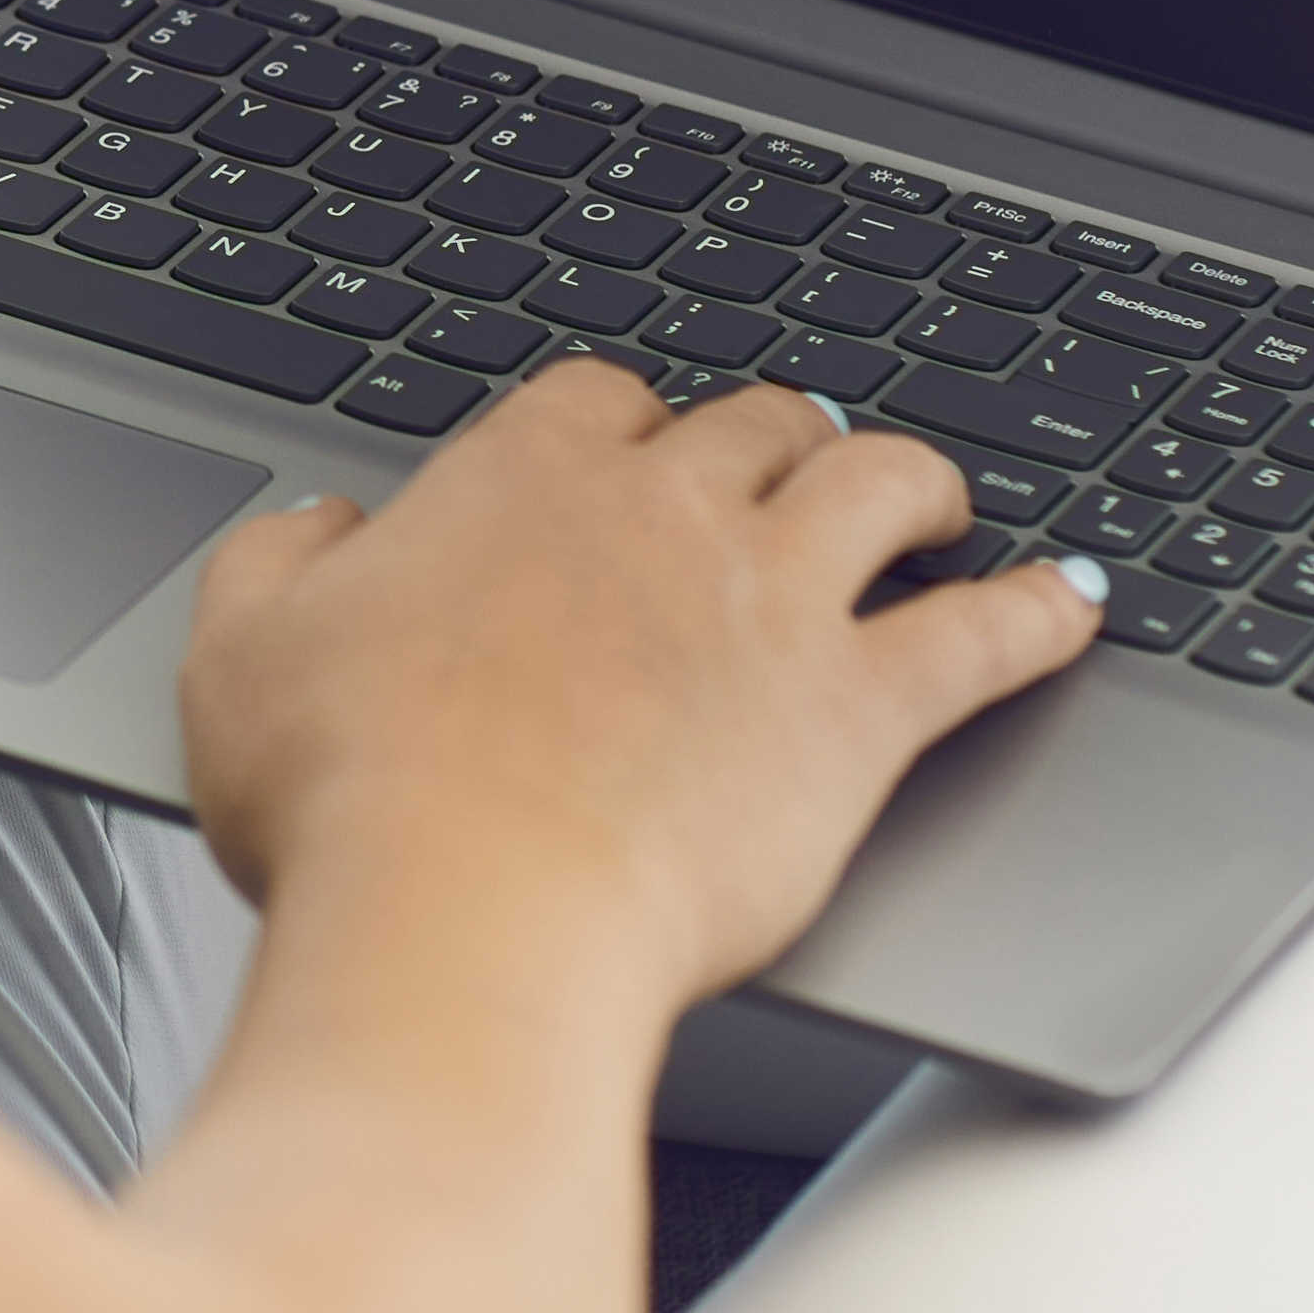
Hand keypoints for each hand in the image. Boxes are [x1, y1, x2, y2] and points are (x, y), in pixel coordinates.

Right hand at [172, 366, 1094, 1009]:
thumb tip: (318, 531)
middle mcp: (664, 511)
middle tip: (792, 461)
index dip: (621, 426)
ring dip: (918, 480)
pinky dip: (1039, 612)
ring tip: (938, 496)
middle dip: (780, 436)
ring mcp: (774, 603)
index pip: (599, 401)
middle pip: (755, 424)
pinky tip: (1072, 603)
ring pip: (882, 485)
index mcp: (518, 480)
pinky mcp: (858, 712)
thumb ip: (277, 565)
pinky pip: (985, 634)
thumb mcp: (241, 655)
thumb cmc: (351, 800)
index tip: (626, 454)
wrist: (468, 911)